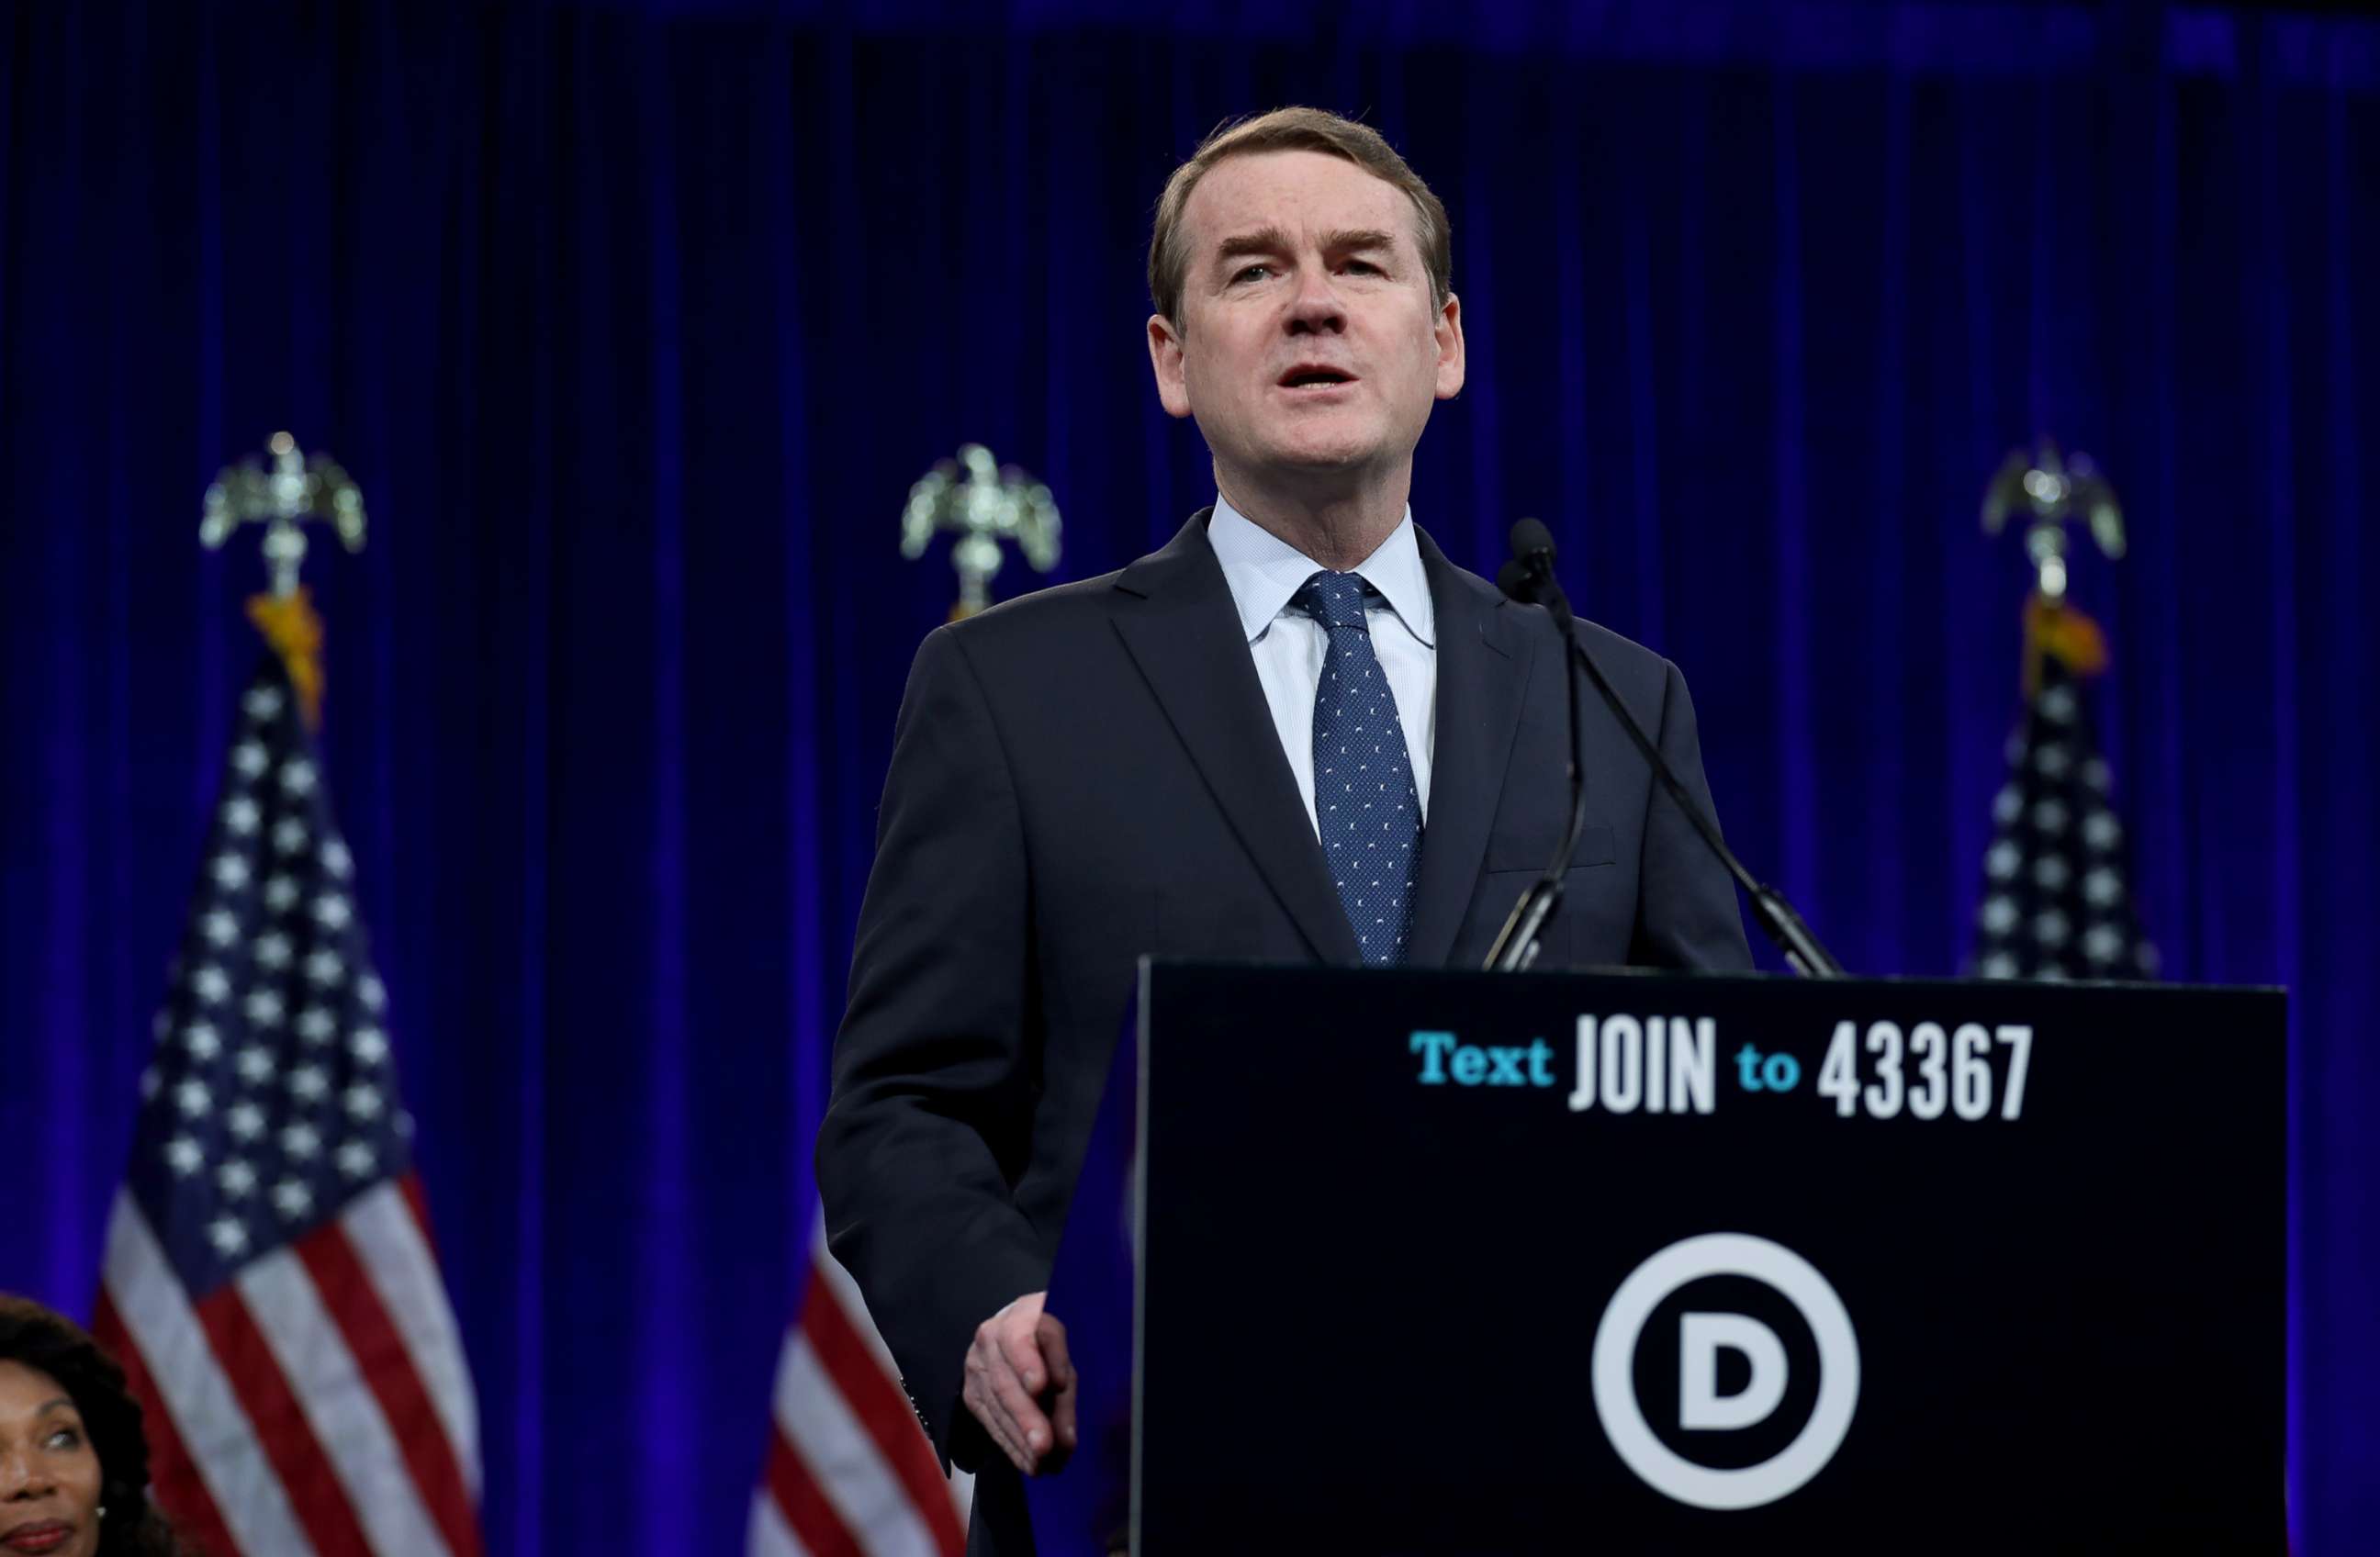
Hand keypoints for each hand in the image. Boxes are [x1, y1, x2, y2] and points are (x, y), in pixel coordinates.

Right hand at [962, 1291, 1077, 1474]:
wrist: (1015, 1338)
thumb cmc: (1049, 1347)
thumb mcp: (1064, 1357)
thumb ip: (1065, 1394)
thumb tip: (1065, 1441)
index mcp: (1021, 1315)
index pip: (1024, 1335)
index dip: (1033, 1361)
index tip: (1050, 1385)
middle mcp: (991, 1336)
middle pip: (1006, 1378)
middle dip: (1026, 1415)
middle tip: (1044, 1445)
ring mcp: (976, 1364)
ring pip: (996, 1404)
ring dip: (1020, 1438)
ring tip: (1041, 1462)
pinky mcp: (970, 1391)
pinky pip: (989, 1420)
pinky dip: (1010, 1445)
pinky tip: (1027, 1463)